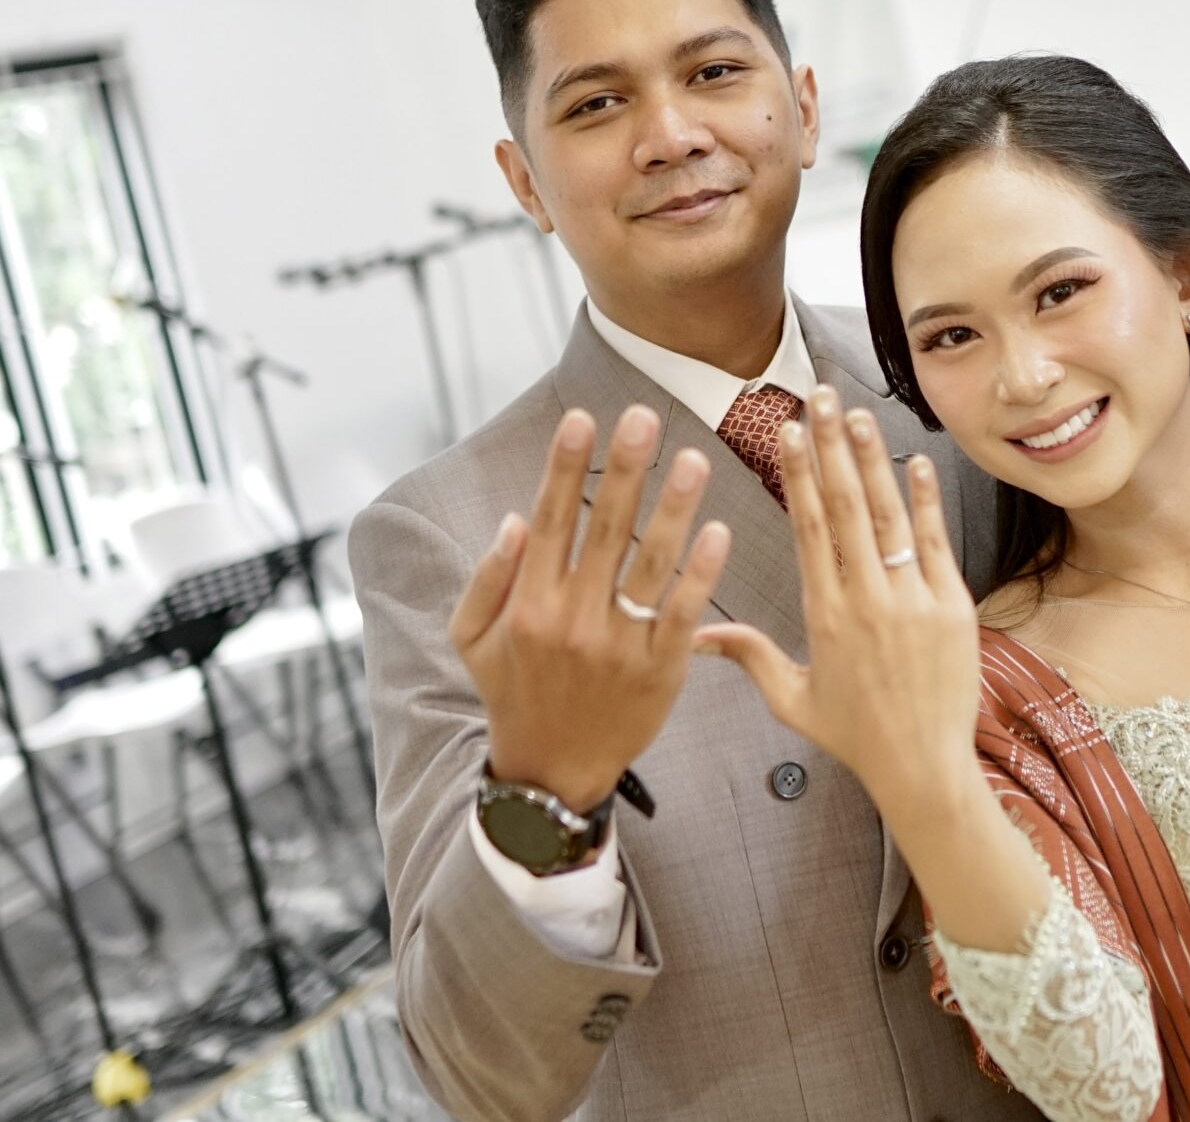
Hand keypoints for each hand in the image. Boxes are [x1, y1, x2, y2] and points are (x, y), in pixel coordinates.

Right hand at [449, 406, 730, 812]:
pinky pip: (683, 613)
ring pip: (652, 565)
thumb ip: (487, 578)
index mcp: (529, 605)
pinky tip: (718, 532)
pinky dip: (701, 573)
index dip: (566, 468)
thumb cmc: (513, 693)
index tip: (583, 418)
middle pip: (605, 531)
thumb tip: (516, 519)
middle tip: (646, 418)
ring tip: (695, 460)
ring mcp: (619, 647)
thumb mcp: (471, 640)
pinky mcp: (661, 672)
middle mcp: (573, 620)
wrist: (551, 772)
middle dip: (626, 470)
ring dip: (675, 509)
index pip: (551, 522)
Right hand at [696, 388, 982, 826]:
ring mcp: (912, 600)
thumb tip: (697, 636)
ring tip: (858, 414)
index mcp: (824, 615)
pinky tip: (915, 461)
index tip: (787, 432)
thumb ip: (751, 658)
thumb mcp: (794, 700)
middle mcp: (865, 600)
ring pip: (887, 516)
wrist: (923, 768)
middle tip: (819, 398)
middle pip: (844, 507)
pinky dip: (926, 500)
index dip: (798, 474)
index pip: (807, 528)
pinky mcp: (953, 606)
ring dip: (872, 460)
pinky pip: (936, 542)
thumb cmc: (857, 738)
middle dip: (830, 446)